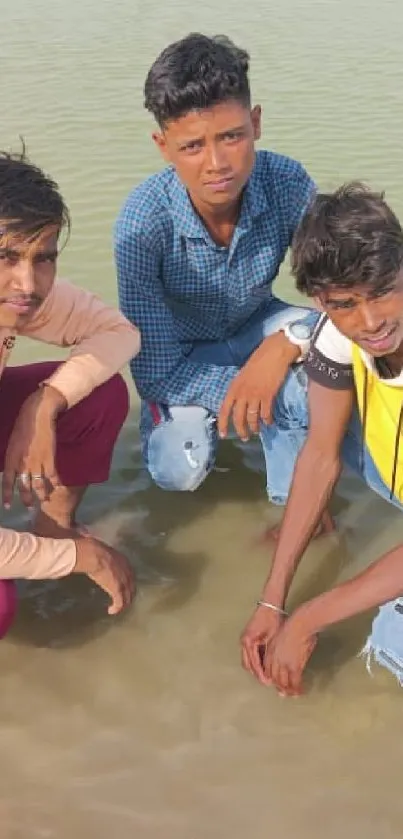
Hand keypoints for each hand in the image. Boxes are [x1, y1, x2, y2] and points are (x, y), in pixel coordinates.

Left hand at [3, 386, 65, 508]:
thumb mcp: (12, 444)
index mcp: (11, 459)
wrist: (37, 416)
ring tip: (44, 500)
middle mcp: (23, 464)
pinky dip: (56, 483)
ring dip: (41, 495)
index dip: (8, 496)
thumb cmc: (22, 427)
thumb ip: (13, 459)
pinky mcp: (50, 459)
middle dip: (27, 499)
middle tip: (29, 507)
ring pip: (39, 485)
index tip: (8, 507)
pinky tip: (57, 487)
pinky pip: (52, 476)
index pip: (7, 482)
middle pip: (24, 487)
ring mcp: (37, 462)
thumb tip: (14, 471)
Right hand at [74, 537, 134, 614]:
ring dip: (123, 604)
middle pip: (131, 586)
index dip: (128, 582)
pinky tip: (111, 611)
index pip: (130, 574)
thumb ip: (100, 553)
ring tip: (117, 609)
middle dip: (128, 595)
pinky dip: (117, 608)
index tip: (123, 588)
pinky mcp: (117, 589)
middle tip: (122, 601)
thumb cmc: (92, 549)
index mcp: (124, 561)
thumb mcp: (100, 550)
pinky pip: (120, 602)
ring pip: (127, 596)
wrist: (92, 554)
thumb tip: (88, 547)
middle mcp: (127, 571)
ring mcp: (123, 580)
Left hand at [217, 332, 298, 440]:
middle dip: (241, 430)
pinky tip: (269, 422)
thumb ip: (240, 389)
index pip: (224, 409)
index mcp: (234, 387)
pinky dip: (267, 420)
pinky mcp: (268, 395)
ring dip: (254, 427)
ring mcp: (255, 395)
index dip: (222, 423)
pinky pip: (266, 414)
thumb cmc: (259, 361)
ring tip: (257, 432)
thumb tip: (240, 402)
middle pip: (238, 417)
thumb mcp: (242, 375)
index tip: (222, 435)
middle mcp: (242, 393)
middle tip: (244, 438)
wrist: (274, 353)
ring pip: (252, 418)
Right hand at [240, 604, 284, 685]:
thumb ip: (270, 655)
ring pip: (247, 661)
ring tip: (267, 677)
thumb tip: (270, 671)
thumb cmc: (273, 620)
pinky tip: (265, 666)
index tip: (268, 683)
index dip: (261, 674)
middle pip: (247, 664)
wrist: (270, 605)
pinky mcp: (247, 639)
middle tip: (268, 682)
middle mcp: (243, 642)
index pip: (254, 663)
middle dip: (257, 674)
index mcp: (248, 642)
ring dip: (256, 669)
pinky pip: (249, 655)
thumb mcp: (273, 638)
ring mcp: (244, 640)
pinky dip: (255, 662)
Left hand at [263, 611, 316, 696]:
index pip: (268, 670)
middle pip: (274, 678)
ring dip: (288, 690)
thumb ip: (282, 648)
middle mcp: (273, 660)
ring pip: (283, 682)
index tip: (277, 683)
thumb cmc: (293, 627)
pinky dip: (297, 688)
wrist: (299, 624)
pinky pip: (294, 682)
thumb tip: (289, 654)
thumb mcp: (281, 638)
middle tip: (284, 694)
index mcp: (270, 652)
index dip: (272, 678)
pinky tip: (300, 691)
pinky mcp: (293, 666)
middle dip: (280, 687)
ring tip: (293, 695)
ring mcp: (283, 664)